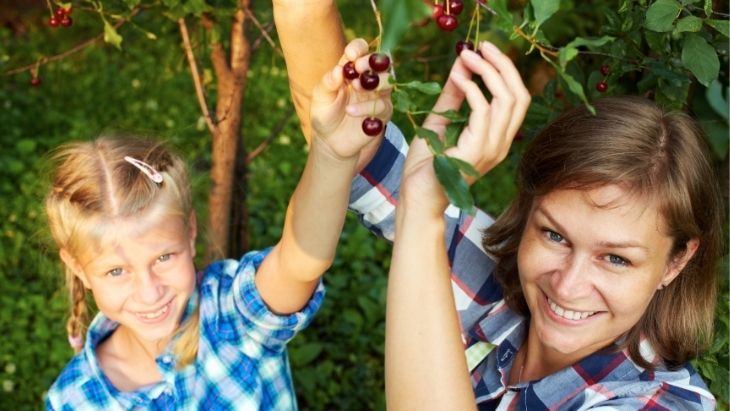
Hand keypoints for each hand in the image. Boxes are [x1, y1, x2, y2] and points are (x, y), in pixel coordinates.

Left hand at [310, 38, 392, 162]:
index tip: (350, 55)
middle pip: (379, 62)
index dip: (358, 48)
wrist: (330, 141)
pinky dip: (365, 107)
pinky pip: (382, 106)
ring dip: (373, 81)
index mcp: (351, 69)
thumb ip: (328, 82)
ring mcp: (377, 96)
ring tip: (355, 86)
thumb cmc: (324, 114)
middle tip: (357, 67)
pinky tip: (350, 111)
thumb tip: (338, 70)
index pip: (360, 50)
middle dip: (370, 61)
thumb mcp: (320, 96)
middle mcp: (367, 79)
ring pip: (386, 81)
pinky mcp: (382, 113)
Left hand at [400, 42, 530, 217]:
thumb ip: (453, 96)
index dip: (506, 71)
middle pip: (519, 95)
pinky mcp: (475, 151)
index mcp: (498, 138)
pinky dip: (472, 90)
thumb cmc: (426, 165)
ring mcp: (491, 149)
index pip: (518, 98)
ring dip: (486, 72)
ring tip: (466, 57)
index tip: (486, 49)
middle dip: (503, 65)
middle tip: (482, 46)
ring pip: (505, 100)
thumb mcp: (440, 121)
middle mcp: (501, 144)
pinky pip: (482, 112)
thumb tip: (461, 65)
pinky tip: (458, 80)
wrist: (417, 197)